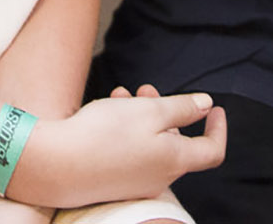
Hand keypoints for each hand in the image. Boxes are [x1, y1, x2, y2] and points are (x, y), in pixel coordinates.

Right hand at [2, 92, 225, 208]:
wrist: (55, 166)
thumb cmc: (105, 135)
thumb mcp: (150, 110)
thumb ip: (182, 107)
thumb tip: (205, 105)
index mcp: (175, 161)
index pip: (212, 151)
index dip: (217, 128)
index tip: (215, 108)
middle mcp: (159, 178)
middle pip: (176, 143)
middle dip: (166, 112)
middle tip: (147, 89)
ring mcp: (135, 183)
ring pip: (149, 144)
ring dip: (141, 116)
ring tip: (122, 95)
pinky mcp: (113, 183)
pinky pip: (129, 154)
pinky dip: (125, 131)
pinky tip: (107, 111)